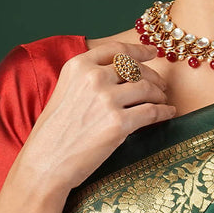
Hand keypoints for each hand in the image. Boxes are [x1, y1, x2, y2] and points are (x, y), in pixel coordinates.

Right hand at [17, 42, 176, 195]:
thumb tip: (118, 75)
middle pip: (135, 68)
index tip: (152, 52)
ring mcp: (107, 100)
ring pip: (147, 88)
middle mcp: (93, 78)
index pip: (116, 50)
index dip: (139, 50)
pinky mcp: (119, 123)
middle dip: (153, 76)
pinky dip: (164, 112)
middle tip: (161, 85)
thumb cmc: (53, 133)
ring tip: (163, 100)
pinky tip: (168, 113)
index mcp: (78, 66)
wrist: (46, 162)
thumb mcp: (64, 92)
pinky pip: (152, 112)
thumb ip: (87, 80)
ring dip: (159, 94)